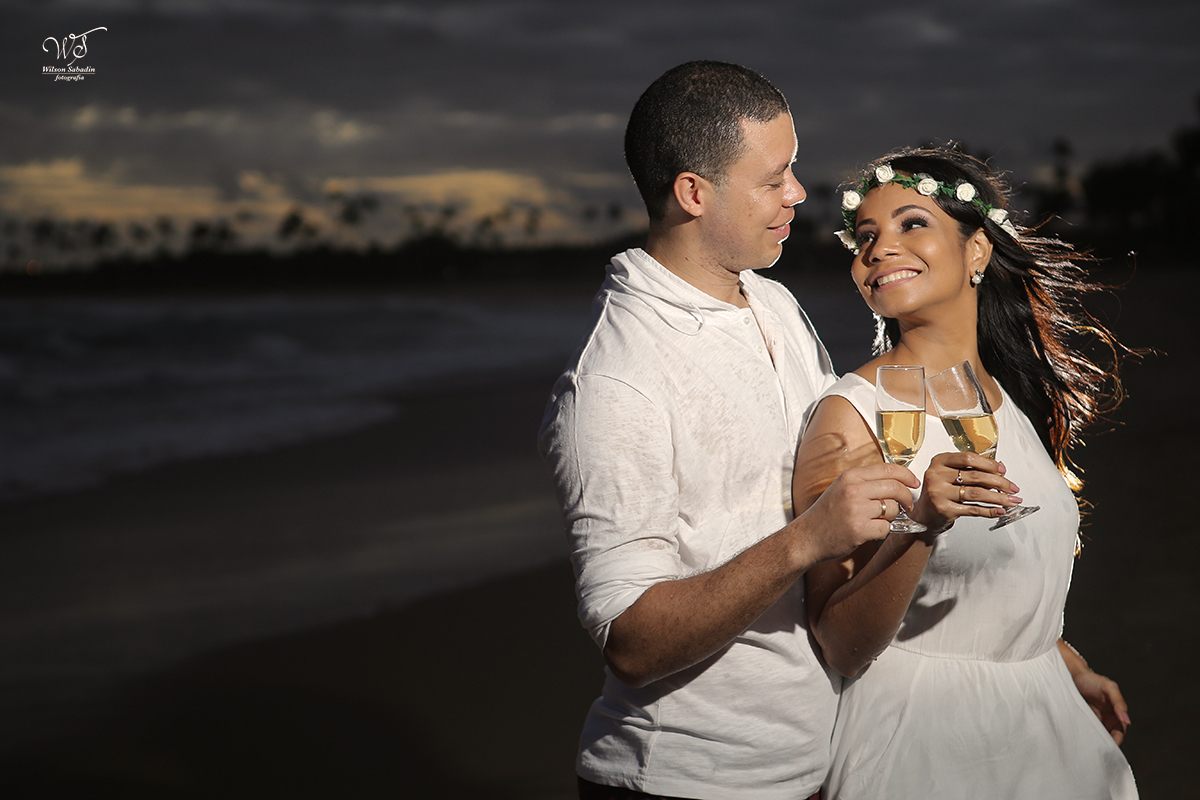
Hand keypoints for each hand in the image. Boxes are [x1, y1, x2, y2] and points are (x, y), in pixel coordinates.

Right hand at [799, 462, 919, 561]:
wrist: (807, 537)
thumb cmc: (825, 515)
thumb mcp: (841, 488)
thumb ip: (865, 482)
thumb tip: (895, 482)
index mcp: (850, 477)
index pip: (888, 469)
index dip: (906, 476)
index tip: (914, 483)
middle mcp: (853, 490)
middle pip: (895, 488)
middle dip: (906, 498)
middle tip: (907, 505)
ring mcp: (856, 510)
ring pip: (892, 509)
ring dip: (890, 517)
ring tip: (875, 521)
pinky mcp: (859, 529)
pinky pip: (886, 528)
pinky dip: (881, 531)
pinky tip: (868, 531)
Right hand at [910, 452, 1020, 531]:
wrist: (924, 515)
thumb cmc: (940, 491)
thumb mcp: (949, 474)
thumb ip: (970, 469)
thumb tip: (999, 468)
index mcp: (939, 461)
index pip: (968, 458)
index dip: (989, 464)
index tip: (1003, 470)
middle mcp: (936, 475)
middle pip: (975, 476)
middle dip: (999, 483)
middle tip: (1012, 488)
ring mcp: (938, 493)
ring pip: (976, 493)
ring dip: (998, 498)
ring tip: (1011, 501)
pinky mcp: (943, 509)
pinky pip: (972, 509)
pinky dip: (989, 511)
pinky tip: (999, 511)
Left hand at [1072, 668, 1130, 744]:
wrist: (1071, 674)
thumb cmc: (1092, 680)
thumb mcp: (1108, 687)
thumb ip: (1118, 701)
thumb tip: (1126, 720)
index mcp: (1115, 715)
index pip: (1119, 733)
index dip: (1117, 740)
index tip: (1111, 747)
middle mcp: (1105, 720)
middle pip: (1108, 738)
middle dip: (1105, 745)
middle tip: (1097, 752)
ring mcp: (1092, 721)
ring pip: (1096, 737)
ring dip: (1093, 743)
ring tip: (1087, 749)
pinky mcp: (1079, 720)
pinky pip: (1083, 732)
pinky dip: (1083, 737)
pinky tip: (1079, 741)